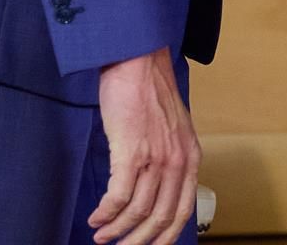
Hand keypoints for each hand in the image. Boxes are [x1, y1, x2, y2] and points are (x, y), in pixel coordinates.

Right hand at [91, 46, 198, 244]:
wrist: (137, 60)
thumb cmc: (149, 90)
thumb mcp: (173, 127)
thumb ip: (170, 156)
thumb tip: (155, 187)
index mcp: (190, 157)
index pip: (182, 211)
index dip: (164, 236)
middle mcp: (177, 162)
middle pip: (160, 219)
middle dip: (138, 240)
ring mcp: (155, 158)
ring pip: (137, 212)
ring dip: (116, 230)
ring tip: (101, 234)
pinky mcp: (131, 152)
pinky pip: (117, 197)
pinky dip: (105, 213)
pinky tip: (96, 216)